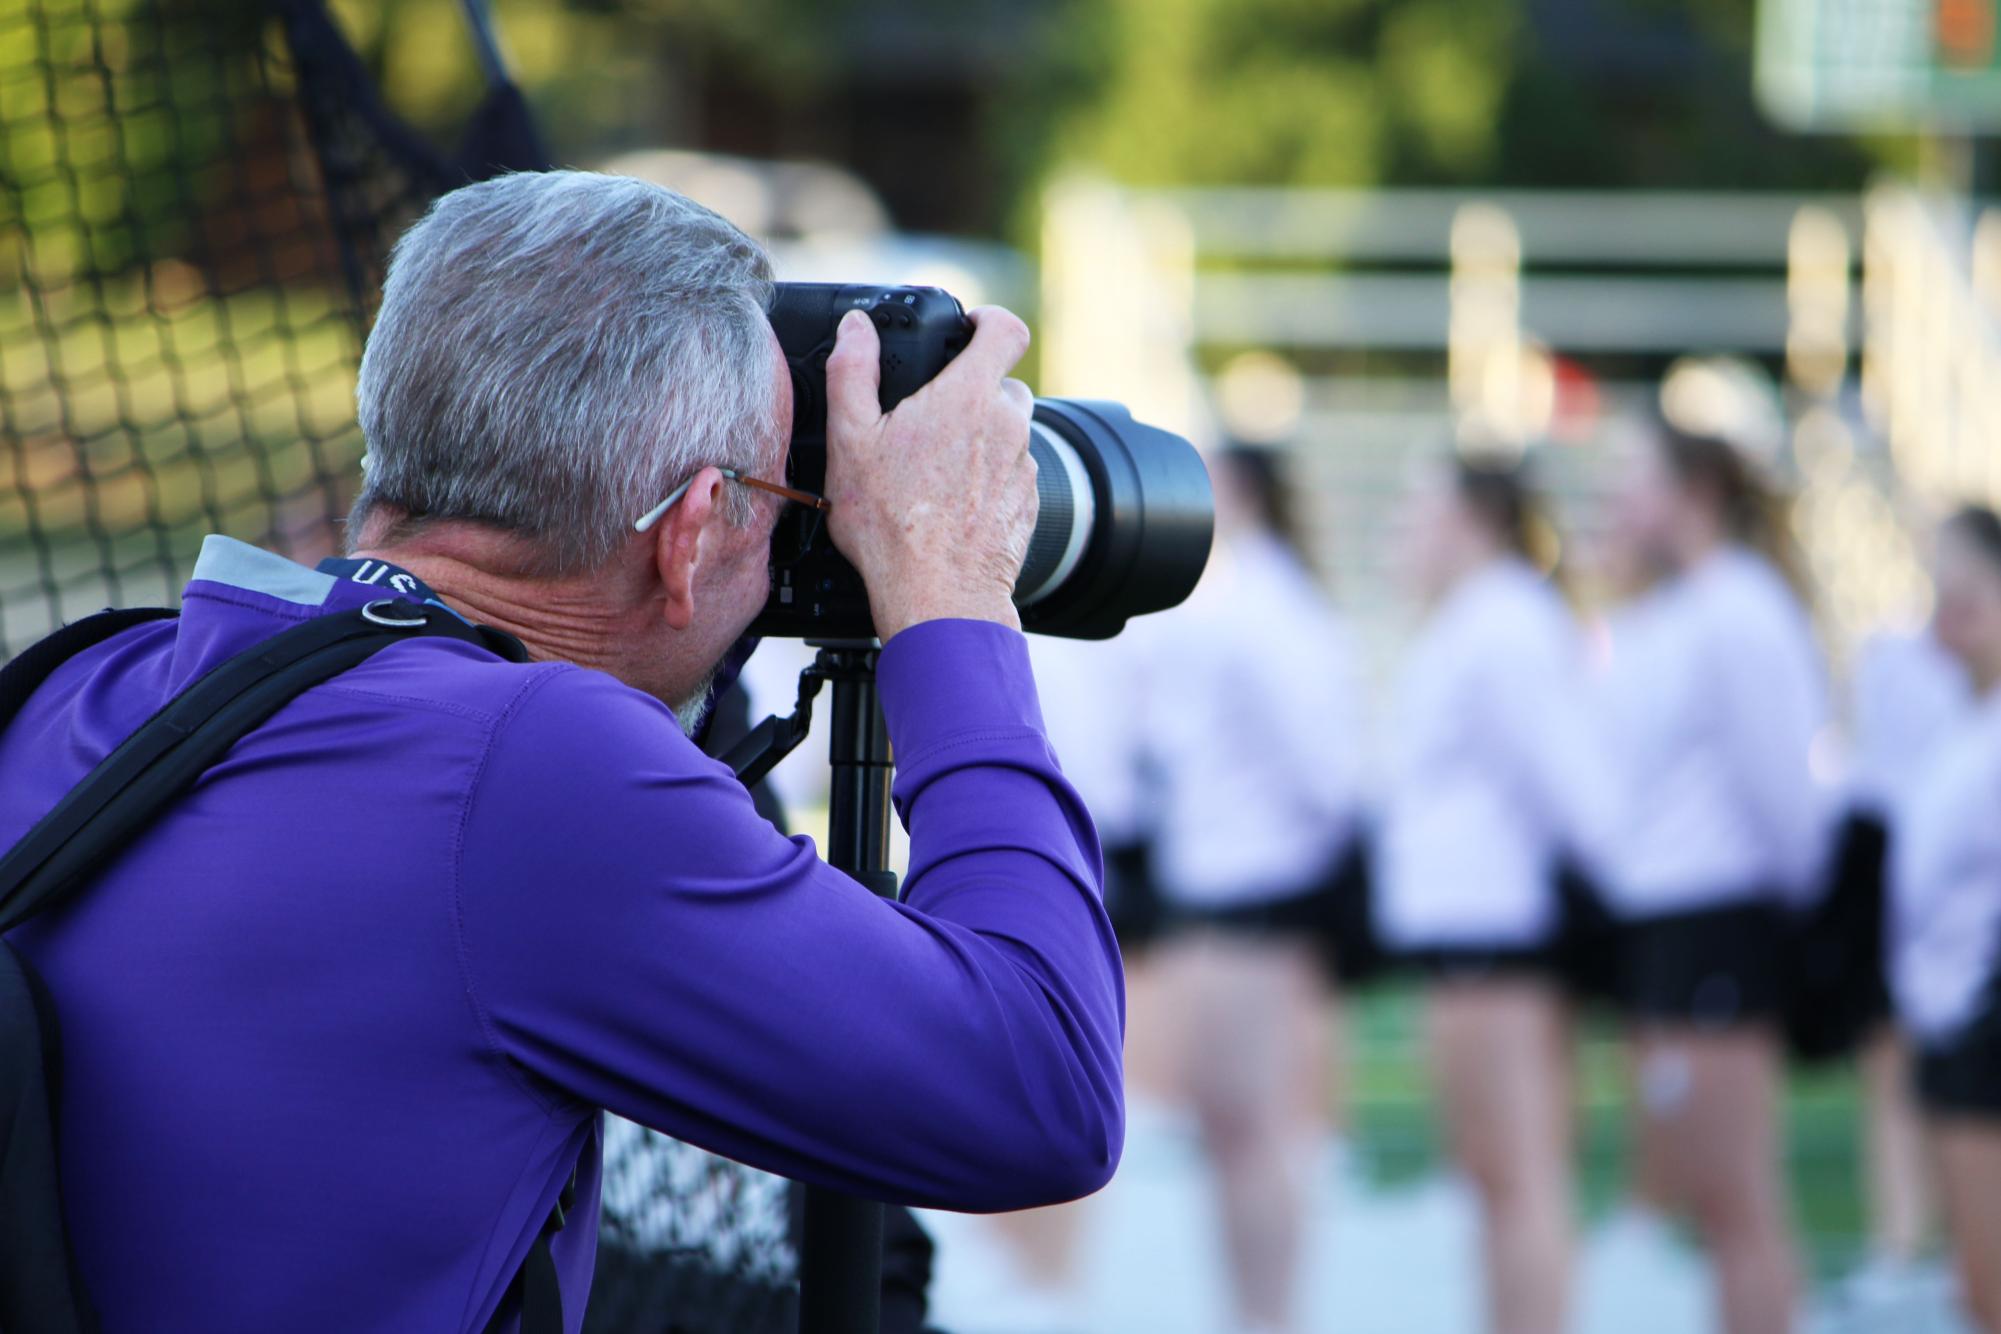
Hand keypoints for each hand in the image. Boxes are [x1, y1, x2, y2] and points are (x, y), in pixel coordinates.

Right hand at [823, 305, 1038, 639]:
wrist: (938, 595)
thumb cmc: (891, 525)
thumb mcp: (852, 441)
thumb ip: (852, 372)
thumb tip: (855, 328)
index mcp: (969, 396)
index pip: (1006, 329)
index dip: (988, 320)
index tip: (968, 329)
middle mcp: (1009, 425)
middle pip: (1005, 383)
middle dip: (974, 390)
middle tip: (932, 418)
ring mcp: (1024, 466)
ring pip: (1011, 431)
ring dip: (981, 437)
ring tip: (936, 469)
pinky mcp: (1029, 503)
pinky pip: (1013, 473)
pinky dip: (989, 478)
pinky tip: (953, 504)